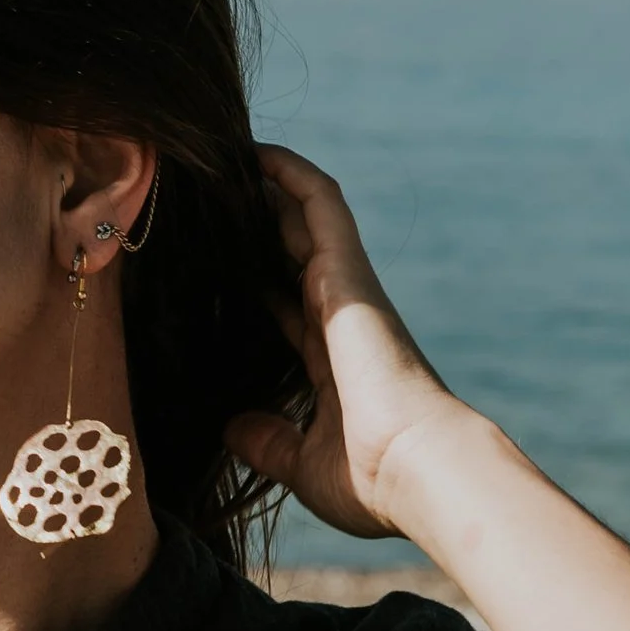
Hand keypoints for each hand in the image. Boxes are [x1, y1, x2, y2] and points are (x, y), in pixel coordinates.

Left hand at [223, 145, 461, 539]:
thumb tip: (231, 429)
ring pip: (306, 219)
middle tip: (210, 197)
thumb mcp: (302, 464)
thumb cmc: (371, 479)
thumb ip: (267, 441)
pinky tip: (256, 151)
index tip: (215, 264)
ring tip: (225, 158)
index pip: (285, 309)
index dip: (254, 283)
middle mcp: (340, 319)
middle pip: (292, 254)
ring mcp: (347, 291)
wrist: (418, 469)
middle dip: (257, 225)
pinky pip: (321, 205)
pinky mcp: (349, 273)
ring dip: (270, 187)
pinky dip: (292, 175)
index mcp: (330, 363)